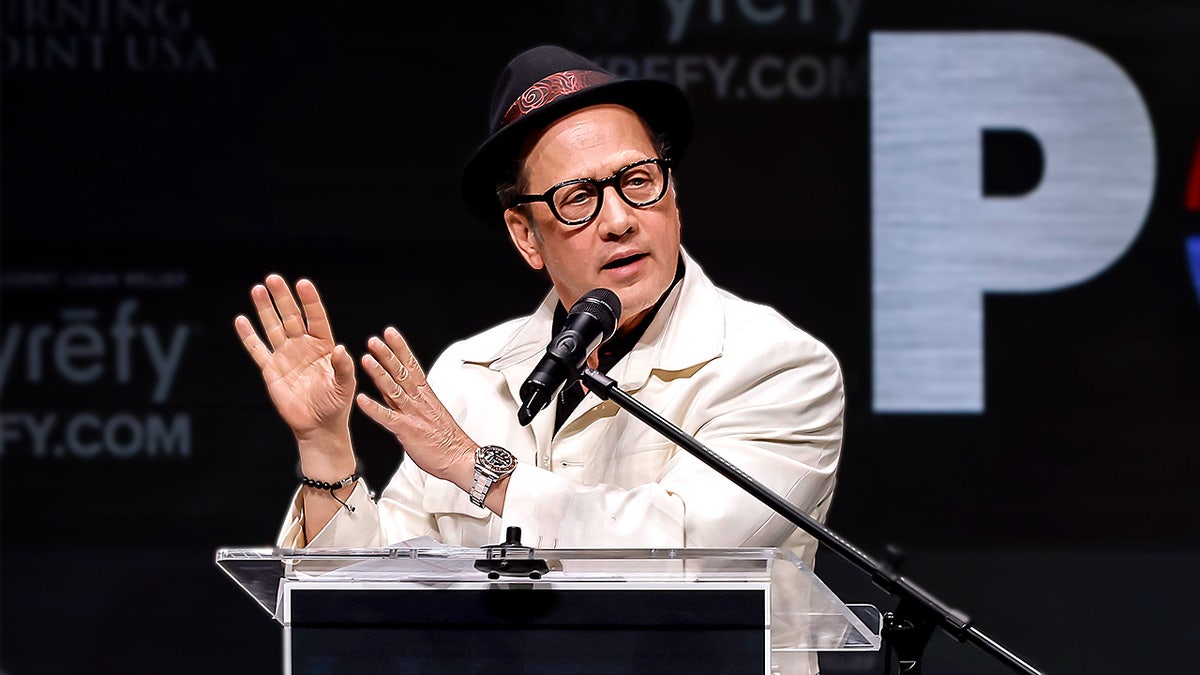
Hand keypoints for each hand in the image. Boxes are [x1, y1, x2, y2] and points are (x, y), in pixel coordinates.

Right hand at [234, 275, 355, 446]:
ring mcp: (285, 356)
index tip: (303, 283)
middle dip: (283, 298)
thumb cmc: (335, 404)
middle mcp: (303, 346)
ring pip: (273, 327)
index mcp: (324, 346)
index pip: (316, 318)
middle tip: (274, 278)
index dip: (309, 301)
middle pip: (291, 316)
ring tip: (258, 288)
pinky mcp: (270, 369)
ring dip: (265, 309)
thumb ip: (343, 368)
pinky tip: (241, 320)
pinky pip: (257, 349)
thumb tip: (342, 350)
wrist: (317, 426)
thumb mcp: (344, 386)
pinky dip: (248, 335)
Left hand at [356, 327, 475, 488]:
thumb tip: (405, 394)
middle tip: (373, 340)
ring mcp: (413, 414)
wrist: (460, 458)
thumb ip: (417, 403)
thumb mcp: (433, 414)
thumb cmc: (447, 441)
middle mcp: (419, 401)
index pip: (412, 365)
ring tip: (366, 360)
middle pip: (402, 372)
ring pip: (394, 389)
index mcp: (425, 396)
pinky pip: (388, 417)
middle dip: (387, 354)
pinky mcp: (407, 430)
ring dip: (379, 374)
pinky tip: (361, 400)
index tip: (390, 334)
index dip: (400, 348)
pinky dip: (374, 408)